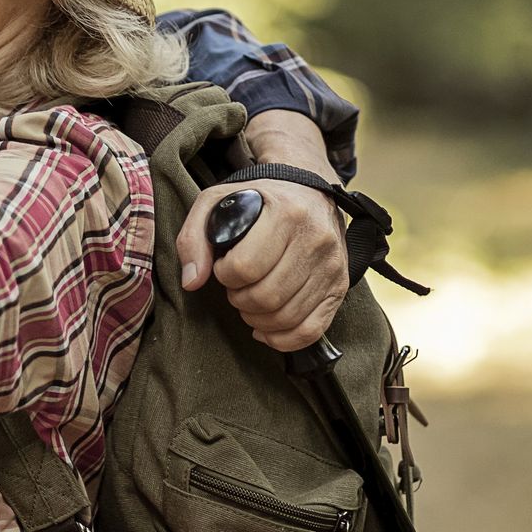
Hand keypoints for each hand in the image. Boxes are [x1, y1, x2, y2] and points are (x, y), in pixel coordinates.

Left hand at [174, 179, 347, 351]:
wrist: (308, 191)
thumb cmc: (257, 199)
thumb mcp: (216, 202)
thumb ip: (194, 238)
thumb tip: (191, 281)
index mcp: (285, 214)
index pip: (246, 266)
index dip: (224, 275)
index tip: (223, 267)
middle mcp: (314, 240)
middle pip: (266, 297)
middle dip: (239, 300)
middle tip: (235, 287)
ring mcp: (331, 266)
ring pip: (287, 317)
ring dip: (256, 320)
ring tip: (248, 302)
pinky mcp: (339, 287)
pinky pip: (312, 330)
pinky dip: (283, 339)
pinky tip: (265, 329)